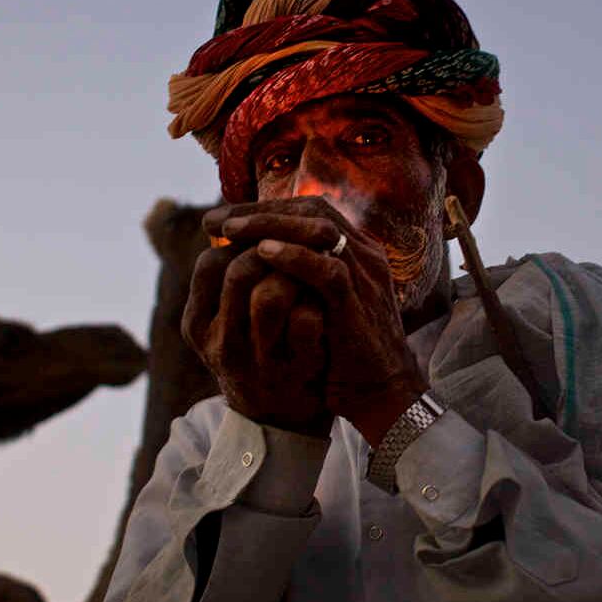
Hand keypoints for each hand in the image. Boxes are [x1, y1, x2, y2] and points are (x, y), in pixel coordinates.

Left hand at [211, 197, 428, 445]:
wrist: (384, 393)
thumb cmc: (346, 351)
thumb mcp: (324, 304)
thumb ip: (303, 277)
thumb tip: (256, 256)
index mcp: (358, 252)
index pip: (311, 210)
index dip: (266, 209)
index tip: (224, 218)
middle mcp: (365, 257)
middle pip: (313, 211)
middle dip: (262, 211)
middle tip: (218, 220)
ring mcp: (365, 278)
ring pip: (320, 231)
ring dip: (272, 226)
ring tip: (231, 231)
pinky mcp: (359, 305)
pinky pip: (327, 271)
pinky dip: (294, 258)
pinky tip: (262, 253)